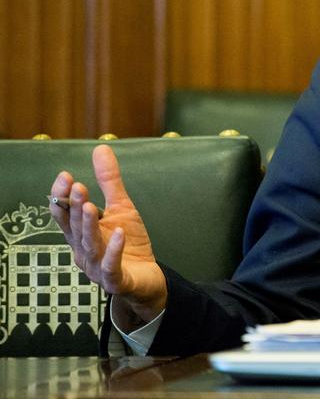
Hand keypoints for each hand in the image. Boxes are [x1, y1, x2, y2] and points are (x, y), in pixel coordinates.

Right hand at [50, 144, 167, 330]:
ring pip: (89, 246)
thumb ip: (109, 181)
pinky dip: (114, 250)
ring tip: (90, 206)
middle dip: (74, 208)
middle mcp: (84, 251)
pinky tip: (119, 232)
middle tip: (76, 187)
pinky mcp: (117, 280)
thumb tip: (100, 148)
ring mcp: (98, 268)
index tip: (64, 176)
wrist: (147, 278)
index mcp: (81, 235)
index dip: (62, 197)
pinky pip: (112, 266)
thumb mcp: (121, 207)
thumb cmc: (128, 243)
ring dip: (88, 226)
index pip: (65, 215)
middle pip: (75, 229)